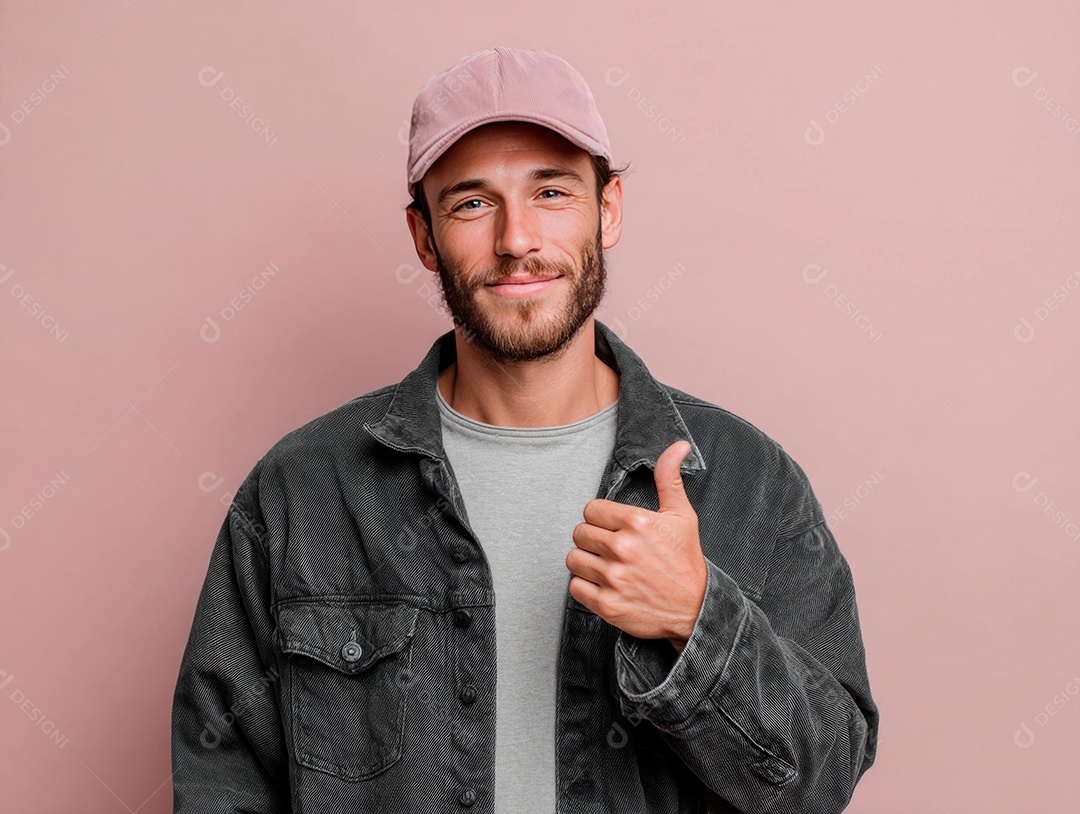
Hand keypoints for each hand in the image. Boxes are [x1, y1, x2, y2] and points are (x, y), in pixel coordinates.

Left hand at [566, 440, 706, 651]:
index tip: (613, 528)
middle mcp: (623, 549)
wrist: (696, 610)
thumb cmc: (685, 560)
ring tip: (606, 566)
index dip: (600, 518)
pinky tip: (604, 585)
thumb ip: (670, 478)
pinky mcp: (608, 605)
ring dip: (586, 562)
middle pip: (579, 532)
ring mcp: (614, 578)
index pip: (591, 510)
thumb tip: (679, 445)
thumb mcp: (682, 516)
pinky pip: (575, 587)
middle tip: (609, 548)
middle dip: (592, 539)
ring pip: (573, 559)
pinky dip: (585, 587)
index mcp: (638, 522)